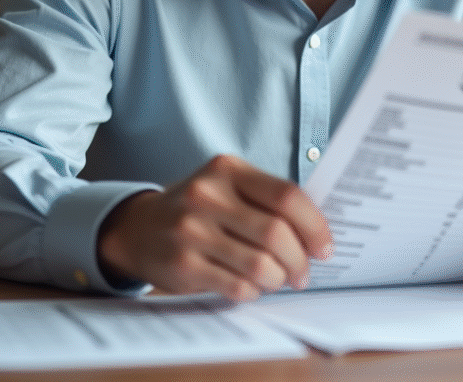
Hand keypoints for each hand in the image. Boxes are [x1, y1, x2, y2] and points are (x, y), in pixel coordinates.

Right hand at [97, 154, 332, 301]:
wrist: (137, 228)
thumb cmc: (197, 209)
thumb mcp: (226, 187)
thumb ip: (266, 200)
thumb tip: (318, 232)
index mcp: (227, 170)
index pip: (286, 196)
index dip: (315, 226)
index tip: (325, 247)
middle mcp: (207, 195)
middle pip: (277, 233)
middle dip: (300, 260)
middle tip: (304, 273)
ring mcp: (191, 230)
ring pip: (260, 264)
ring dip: (279, 279)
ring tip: (278, 280)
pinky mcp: (183, 264)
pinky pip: (237, 286)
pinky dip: (254, 291)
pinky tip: (252, 287)